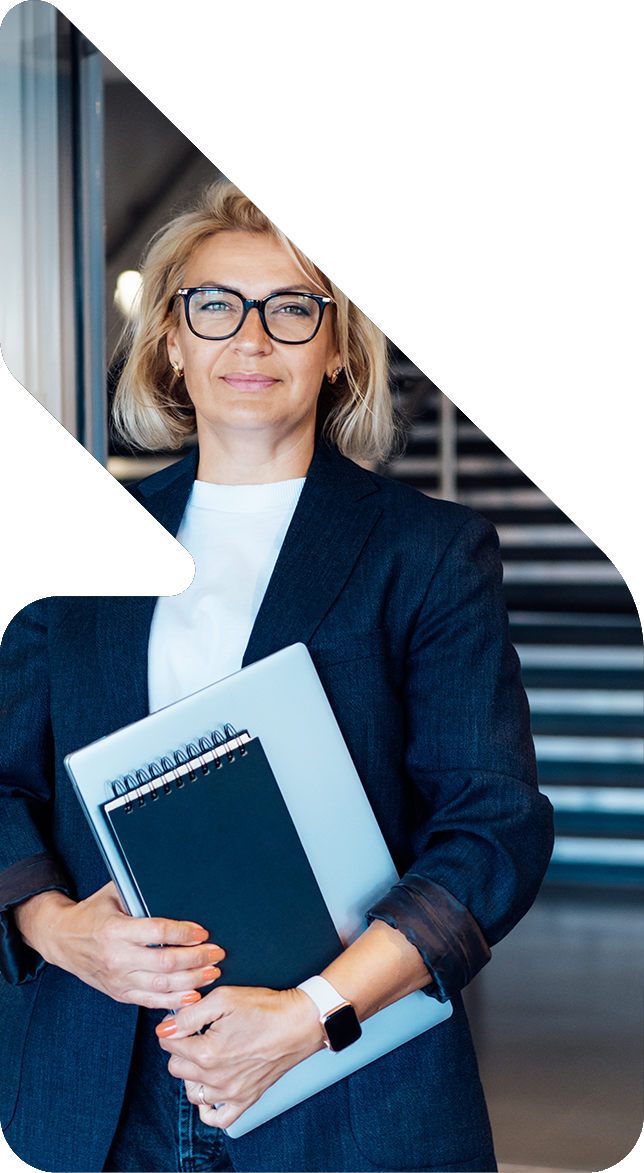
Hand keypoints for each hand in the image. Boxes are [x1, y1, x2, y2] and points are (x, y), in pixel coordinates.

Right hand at [14, 883, 224, 1009]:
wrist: (61, 939)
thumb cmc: (92, 913)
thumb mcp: (112, 894)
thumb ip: (139, 894)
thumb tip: (173, 884)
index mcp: (115, 930)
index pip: (158, 932)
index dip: (184, 932)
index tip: (203, 932)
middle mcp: (117, 958)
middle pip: (166, 962)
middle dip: (196, 958)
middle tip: (216, 952)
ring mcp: (118, 979)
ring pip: (162, 986)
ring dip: (192, 981)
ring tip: (212, 972)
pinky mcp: (119, 993)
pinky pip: (151, 1001)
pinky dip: (175, 1001)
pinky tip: (193, 994)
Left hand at [156, 984, 324, 1128]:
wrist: (300, 1023)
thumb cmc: (266, 1009)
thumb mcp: (224, 998)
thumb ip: (189, 1014)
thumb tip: (165, 1028)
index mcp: (207, 1052)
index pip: (169, 1043)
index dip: (174, 1026)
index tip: (184, 1019)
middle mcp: (215, 1078)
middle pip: (176, 1067)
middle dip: (181, 1048)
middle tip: (197, 1032)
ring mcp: (230, 1093)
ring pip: (192, 1091)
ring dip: (191, 1073)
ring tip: (205, 1055)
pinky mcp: (245, 1100)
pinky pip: (217, 1118)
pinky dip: (208, 1108)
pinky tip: (211, 1088)